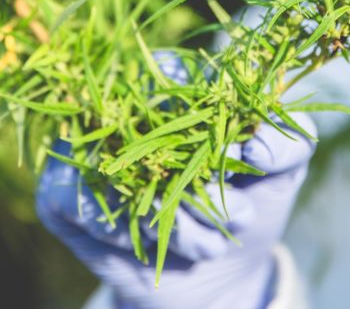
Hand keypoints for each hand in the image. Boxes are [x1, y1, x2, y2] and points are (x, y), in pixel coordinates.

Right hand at [37, 99, 314, 308]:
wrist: (219, 275)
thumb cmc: (251, 201)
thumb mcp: (284, 170)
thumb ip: (289, 141)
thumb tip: (252, 145)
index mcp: (173, 88)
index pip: (173, 73)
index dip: (206, 115)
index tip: (240, 156)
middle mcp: (122, 112)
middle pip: (140, 125)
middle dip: (196, 182)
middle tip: (242, 215)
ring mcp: (87, 152)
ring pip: (113, 171)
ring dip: (171, 217)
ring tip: (211, 243)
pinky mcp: (60, 195)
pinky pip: (81, 205)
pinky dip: (125, 231)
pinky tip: (159, 245)